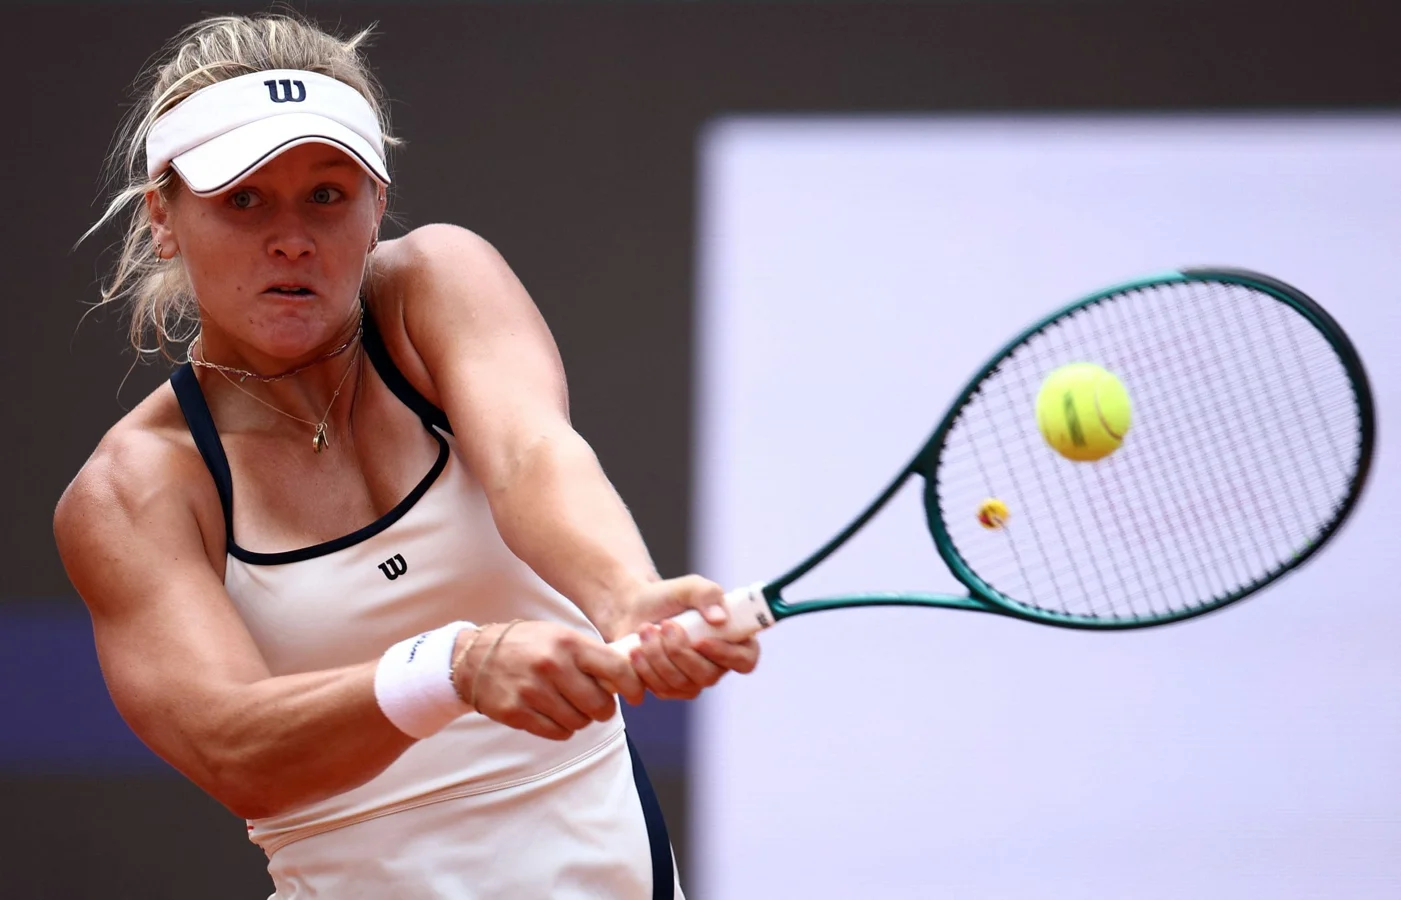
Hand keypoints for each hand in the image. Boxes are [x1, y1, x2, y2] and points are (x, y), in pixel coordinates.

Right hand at [453, 621, 644, 740]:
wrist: (474, 656)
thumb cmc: (526, 645)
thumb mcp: (560, 636)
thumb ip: (591, 655)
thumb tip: (627, 678)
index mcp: (568, 642)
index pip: (616, 669)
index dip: (632, 686)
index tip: (635, 696)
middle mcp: (551, 665)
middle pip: (599, 705)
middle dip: (603, 709)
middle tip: (596, 704)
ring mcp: (532, 690)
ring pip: (579, 722)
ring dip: (580, 719)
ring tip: (568, 705)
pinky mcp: (516, 712)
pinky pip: (556, 732)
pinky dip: (561, 728)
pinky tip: (552, 713)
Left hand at [610, 575, 761, 700]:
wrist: (635, 609)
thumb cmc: (668, 597)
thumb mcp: (689, 586)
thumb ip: (707, 594)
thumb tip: (720, 619)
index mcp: (733, 640)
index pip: (745, 660)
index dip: (726, 655)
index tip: (700, 640)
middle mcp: (717, 665)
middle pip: (708, 676)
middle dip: (680, 652)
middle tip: (663, 626)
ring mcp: (694, 681)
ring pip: (681, 684)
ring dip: (658, 656)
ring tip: (644, 630)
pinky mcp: (670, 690)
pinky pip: (661, 689)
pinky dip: (645, 669)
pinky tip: (635, 650)